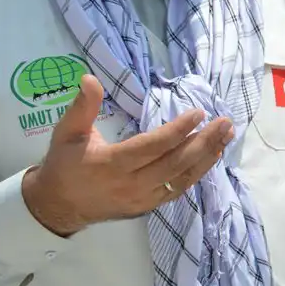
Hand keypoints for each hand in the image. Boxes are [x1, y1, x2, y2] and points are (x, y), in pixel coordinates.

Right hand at [20, 76, 233, 236]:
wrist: (58, 207)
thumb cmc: (64, 165)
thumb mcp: (66, 133)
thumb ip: (82, 107)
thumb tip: (90, 78)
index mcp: (111, 164)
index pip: (152, 146)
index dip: (178, 130)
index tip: (199, 113)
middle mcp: (131, 184)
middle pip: (175, 163)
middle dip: (203, 142)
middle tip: (225, 122)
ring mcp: (142, 199)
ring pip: (181, 178)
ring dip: (207, 156)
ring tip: (226, 136)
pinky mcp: (148, 206)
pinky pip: (178, 190)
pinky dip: (197, 173)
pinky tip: (212, 156)